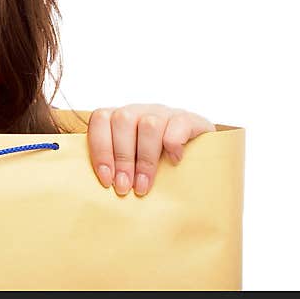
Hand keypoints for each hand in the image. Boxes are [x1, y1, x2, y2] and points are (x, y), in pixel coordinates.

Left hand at [87, 103, 214, 196]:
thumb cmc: (156, 164)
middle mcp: (140, 111)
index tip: (106, 179)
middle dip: (122, 159)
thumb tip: (99, 187)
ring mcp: (164, 112)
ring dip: (145, 159)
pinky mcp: (188, 119)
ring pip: (149, 124)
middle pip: (123, 121)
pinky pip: (177, 125)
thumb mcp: (131, 163)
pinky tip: (174, 162)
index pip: (100, 120)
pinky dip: (173, 145)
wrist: (200, 156)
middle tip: (124, 188)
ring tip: (144, 185)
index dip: (100, 149)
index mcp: (120, 118)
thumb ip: (114, 168)